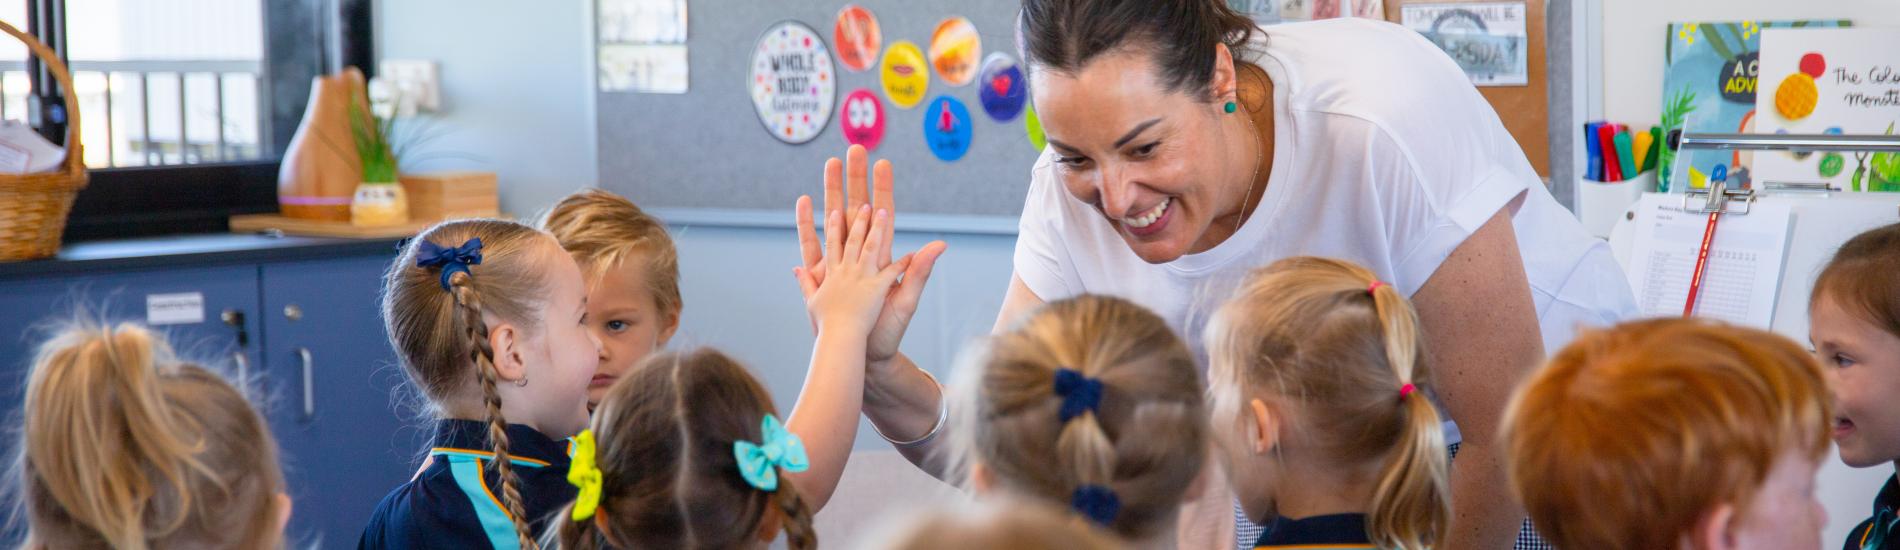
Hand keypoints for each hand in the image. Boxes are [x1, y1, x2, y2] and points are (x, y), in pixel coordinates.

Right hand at [793, 145, 946, 365]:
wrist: (865, 355)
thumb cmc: (889, 330)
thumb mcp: (905, 300)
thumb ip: (917, 271)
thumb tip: (939, 245)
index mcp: (881, 256)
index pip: (882, 214)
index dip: (882, 189)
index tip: (883, 162)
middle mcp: (859, 254)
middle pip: (856, 206)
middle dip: (856, 178)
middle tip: (854, 148)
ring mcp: (839, 262)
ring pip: (833, 218)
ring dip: (831, 190)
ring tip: (829, 164)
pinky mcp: (822, 276)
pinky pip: (812, 244)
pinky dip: (807, 223)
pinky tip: (804, 202)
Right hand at [794, 205, 910, 333]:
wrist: (841, 349)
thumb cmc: (827, 330)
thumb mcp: (812, 303)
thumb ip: (807, 283)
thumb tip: (795, 267)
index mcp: (833, 275)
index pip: (834, 243)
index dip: (835, 226)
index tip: (835, 210)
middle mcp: (847, 273)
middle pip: (852, 237)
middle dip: (856, 217)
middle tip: (861, 198)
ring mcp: (861, 280)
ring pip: (870, 248)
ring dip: (875, 229)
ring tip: (880, 211)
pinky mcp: (876, 292)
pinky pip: (891, 275)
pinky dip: (901, 266)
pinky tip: (910, 256)